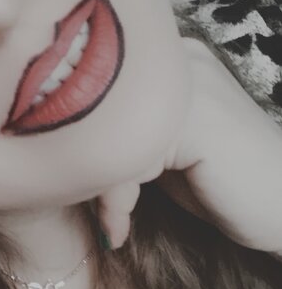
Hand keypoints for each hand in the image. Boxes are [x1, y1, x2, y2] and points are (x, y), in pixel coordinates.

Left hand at [97, 37, 281, 255]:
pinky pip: (127, 161)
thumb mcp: (160, 156)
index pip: (98, 93)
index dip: (87, 146)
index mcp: (169, 58)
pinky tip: (121, 230)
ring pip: (108, 138)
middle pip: (98, 113)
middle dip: (91, 170)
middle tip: (102, 218)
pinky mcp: (195, 119)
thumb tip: (62, 144)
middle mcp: (178, 58)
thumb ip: (121, 135)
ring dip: (102, 191)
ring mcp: (188, 83)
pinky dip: (117, 201)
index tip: (81, 191)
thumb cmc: (226, 186)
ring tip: (114, 226)